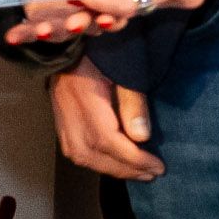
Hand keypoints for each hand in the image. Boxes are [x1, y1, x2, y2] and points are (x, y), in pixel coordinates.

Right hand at [50, 56, 161, 179]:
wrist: (70, 44)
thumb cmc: (100, 52)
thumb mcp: (123, 69)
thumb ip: (132, 102)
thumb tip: (141, 137)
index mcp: (83, 97)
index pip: (106, 139)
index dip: (132, 158)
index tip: (157, 165)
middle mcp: (67, 111)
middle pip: (93, 154)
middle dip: (125, 169)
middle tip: (152, 173)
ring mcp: (61, 118)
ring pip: (82, 157)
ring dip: (111, 169)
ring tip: (138, 172)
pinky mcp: (60, 121)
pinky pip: (75, 152)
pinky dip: (97, 163)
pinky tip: (116, 164)